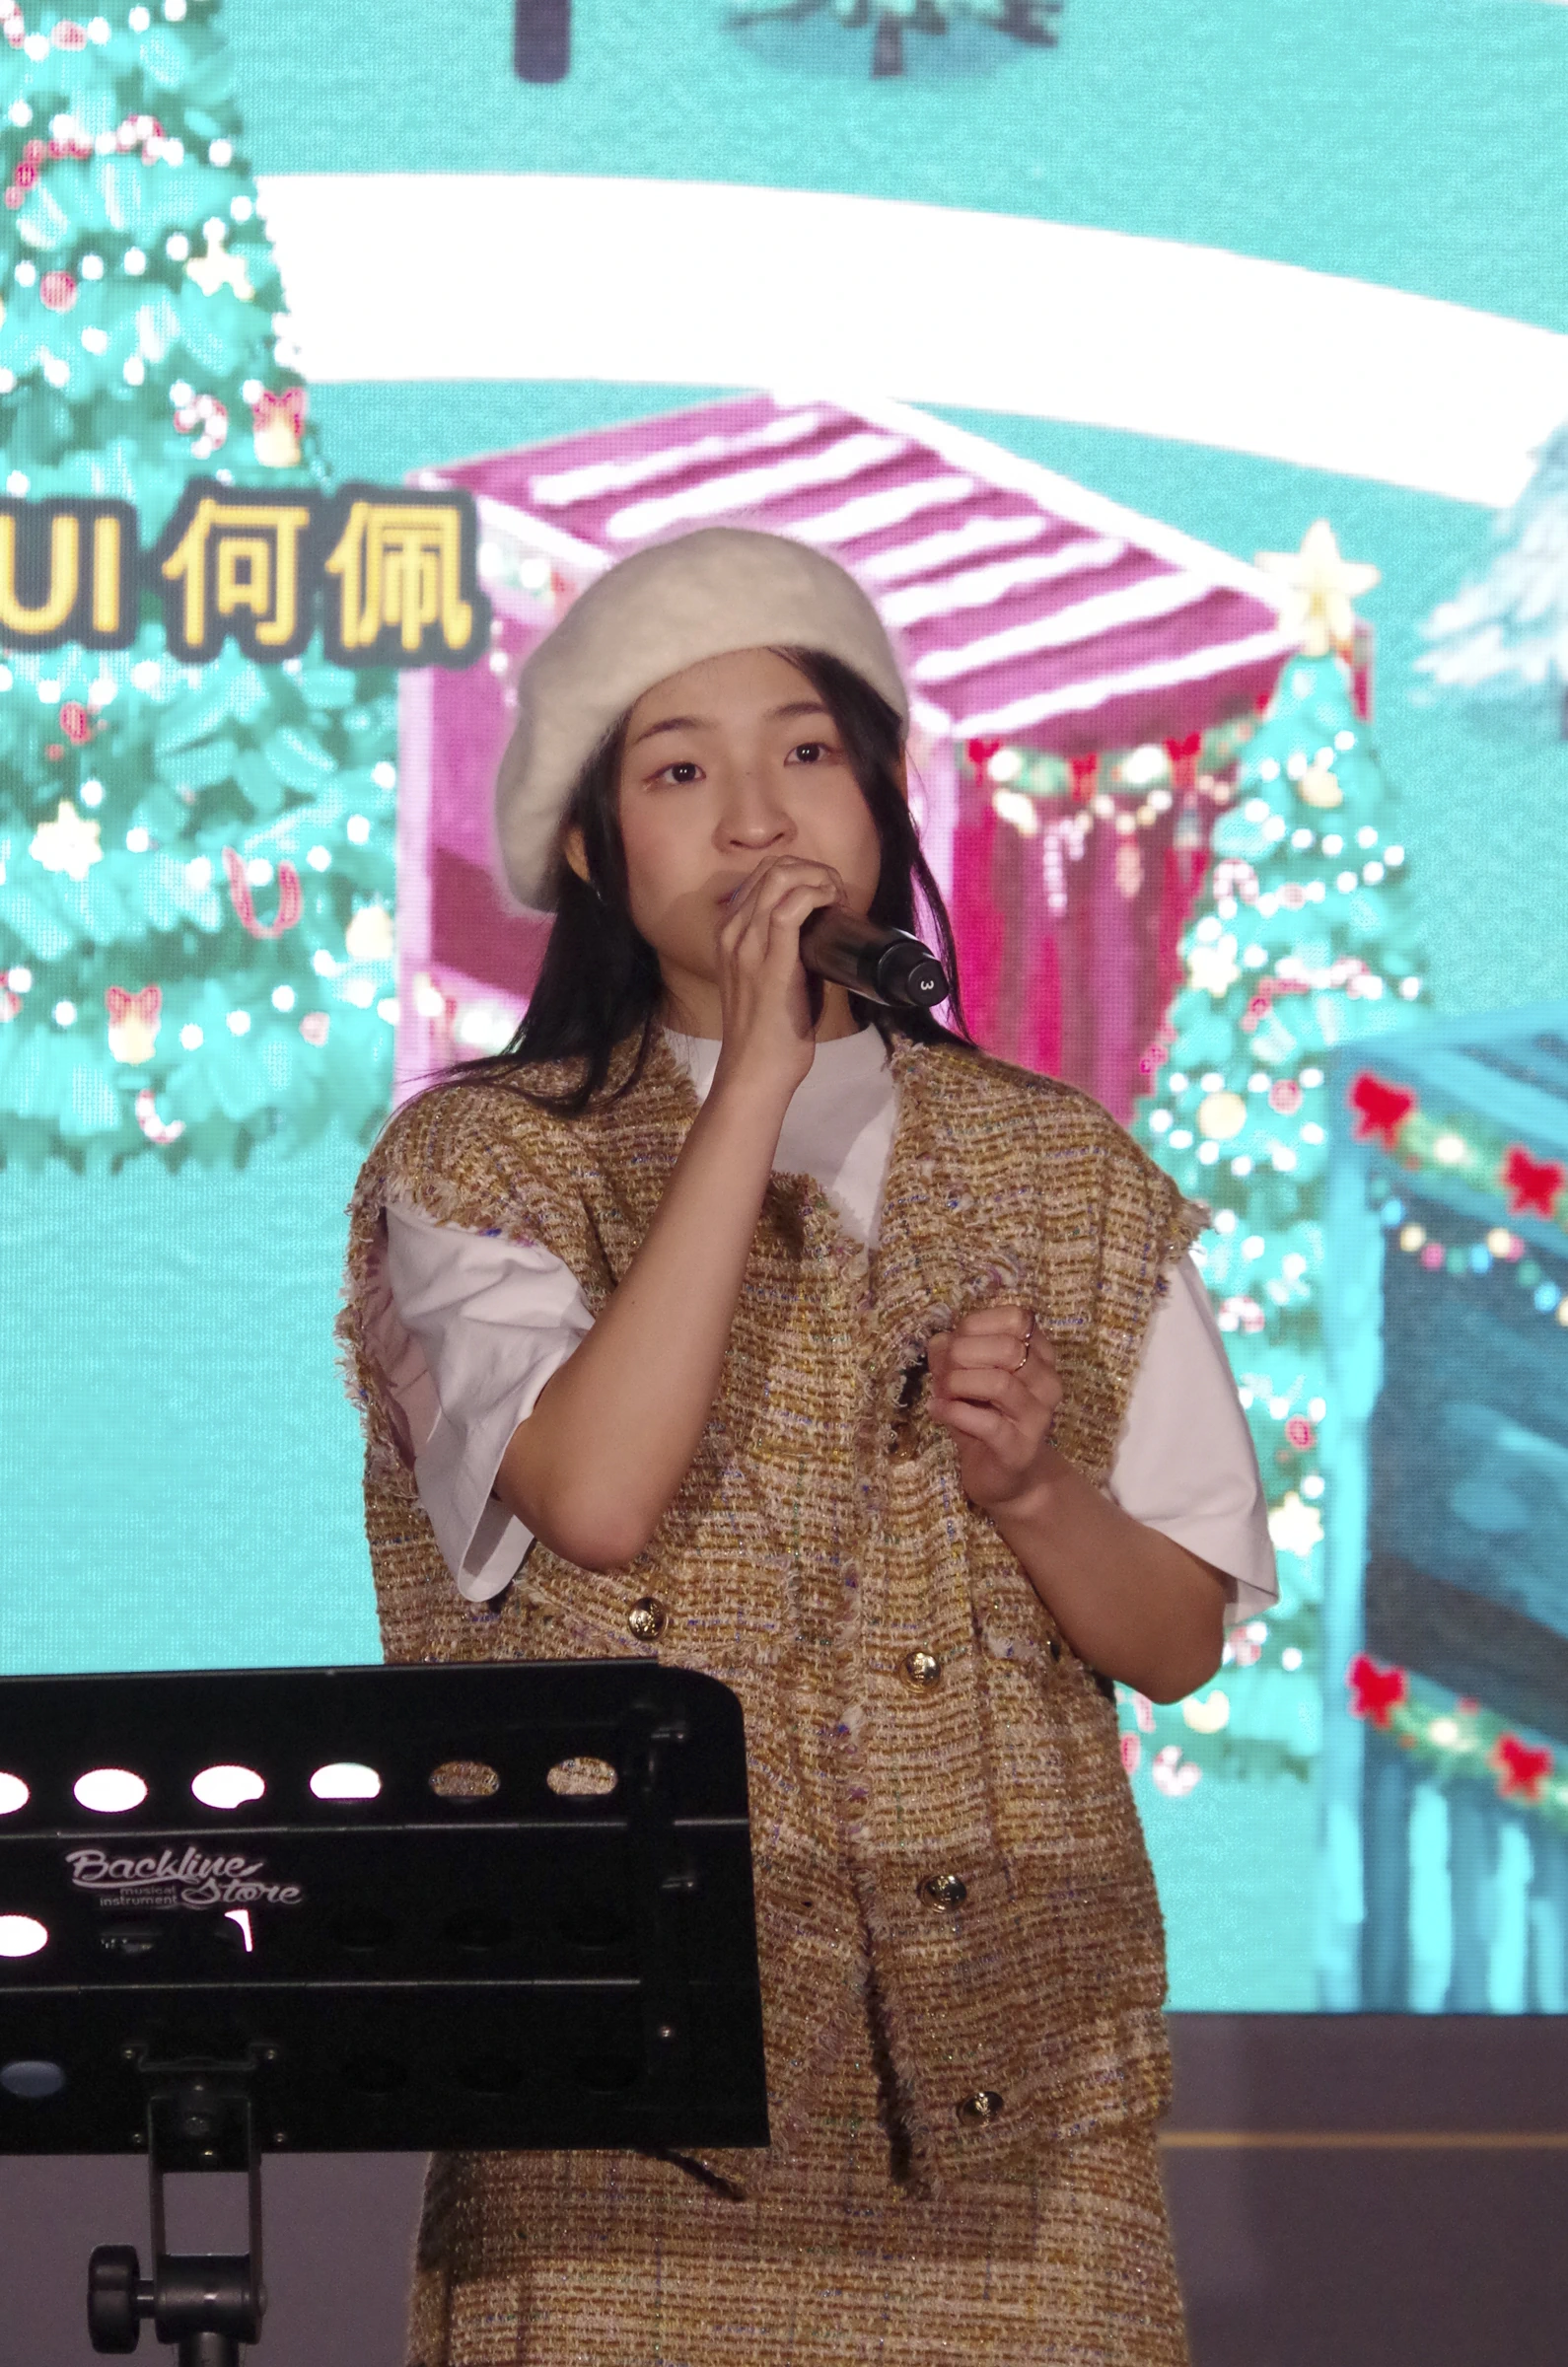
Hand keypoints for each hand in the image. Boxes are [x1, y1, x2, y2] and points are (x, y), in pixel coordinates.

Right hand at [710, 856, 845, 1102]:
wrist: (754, 1071)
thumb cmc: (767, 1033)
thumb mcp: (765, 980)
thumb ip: (785, 953)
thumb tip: (825, 938)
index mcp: (729, 934)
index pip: (763, 875)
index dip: (801, 872)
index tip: (828, 892)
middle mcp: (732, 932)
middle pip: (772, 869)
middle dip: (814, 869)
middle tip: (837, 893)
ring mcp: (747, 946)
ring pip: (781, 879)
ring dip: (819, 878)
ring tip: (838, 898)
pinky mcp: (769, 962)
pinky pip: (791, 908)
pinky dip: (817, 895)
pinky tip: (833, 903)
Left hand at [927, 1304, 1061, 1516]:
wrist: (1007, 1478)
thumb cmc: (986, 1419)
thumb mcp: (967, 1378)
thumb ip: (953, 1354)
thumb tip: (940, 1341)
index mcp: (1041, 1357)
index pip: (1017, 1318)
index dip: (977, 1324)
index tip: (954, 1343)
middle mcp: (1048, 1383)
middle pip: (1008, 1347)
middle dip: (962, 1353)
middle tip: (943, 1372)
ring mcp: (1038, 1417)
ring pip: (999, 1382)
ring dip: (957, 1383)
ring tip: (941, 1392)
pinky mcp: (1020, 1448)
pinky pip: (985, 1422)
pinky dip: (953, 1412)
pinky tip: (937, 1410)